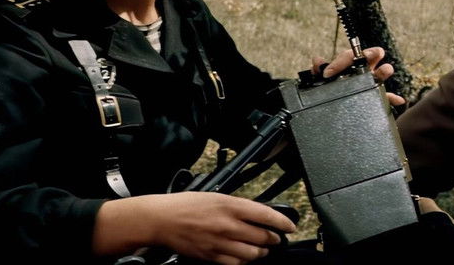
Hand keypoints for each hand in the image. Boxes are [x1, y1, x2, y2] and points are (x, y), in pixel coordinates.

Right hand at [93, 192, 295, 264]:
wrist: (163, 219)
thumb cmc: (187, 204)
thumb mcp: (217, 196)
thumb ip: (238, 206)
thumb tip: (258, 214)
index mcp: (231, 206)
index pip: (266, 215)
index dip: (282, 223)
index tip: (290, 226)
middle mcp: (229, 225)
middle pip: (263, 237)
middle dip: (273, 239)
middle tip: (276, 238)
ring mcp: (221, 243)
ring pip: (253, 254)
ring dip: (261, 252)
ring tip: (262, 249)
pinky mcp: (212, 256)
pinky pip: (237, 263)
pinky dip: (244, 260)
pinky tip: (245, 256)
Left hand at [311, 46, 405, 105]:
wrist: (331, 105)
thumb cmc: (328, 86)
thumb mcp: (320, 79)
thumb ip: (318, 70)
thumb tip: (317, 60)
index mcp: (350, 62)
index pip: (349, 55)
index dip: (339, 62)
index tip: (327, 74)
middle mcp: (364, 68)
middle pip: (372, 55)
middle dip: (371, 53)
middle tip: (367, 57)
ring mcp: (372, 81)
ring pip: (382, 72)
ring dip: (384, 70)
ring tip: (384, 71)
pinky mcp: (377, 96)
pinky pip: (387, 97)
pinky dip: (393, 98)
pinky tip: (398, 100)